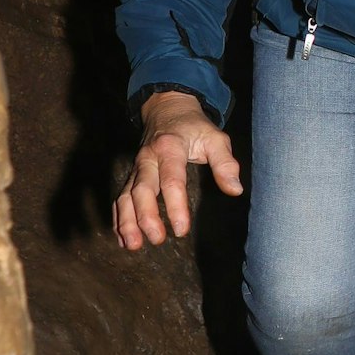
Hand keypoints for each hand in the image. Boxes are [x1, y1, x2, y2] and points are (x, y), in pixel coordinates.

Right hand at [114, 93, 242, 249]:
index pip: (171, 180)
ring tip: (134, 246)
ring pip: (125, 196)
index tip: (182, 229)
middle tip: (158, 239)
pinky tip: (124, 238)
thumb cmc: (194, 127)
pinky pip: (120, 198)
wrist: (167, 108)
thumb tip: (235, 190)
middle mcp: (148, 159)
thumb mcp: (215, 138)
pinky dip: (119, 218)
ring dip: (127, 222)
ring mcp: (136, 168)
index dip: (175, 206)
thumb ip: (225, 163)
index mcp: (170, 148)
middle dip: (146, 216)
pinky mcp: (131, 176)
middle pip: (141, 190)